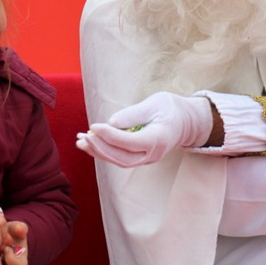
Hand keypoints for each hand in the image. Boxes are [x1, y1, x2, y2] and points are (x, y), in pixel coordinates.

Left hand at [76, 91, 212, 166]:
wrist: (185, 122)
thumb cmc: (170, 108)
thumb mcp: (155, 103)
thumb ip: (134, 113)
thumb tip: (112, 123)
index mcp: (158, 139)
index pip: (130, 142)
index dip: (110, 136)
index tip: (93, 126)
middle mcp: (153, 154)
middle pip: (122, 158)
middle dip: (101, 148)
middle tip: (84, 136)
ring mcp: (147, 159)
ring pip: (119, 161)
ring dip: (99, 152)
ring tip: (80, 142)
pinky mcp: (140, 158)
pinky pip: (120, 158)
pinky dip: (104, 152)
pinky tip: (89, 144)